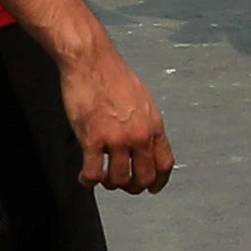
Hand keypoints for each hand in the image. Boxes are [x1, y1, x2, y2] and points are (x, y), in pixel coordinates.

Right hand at [59, 27, 176, 192]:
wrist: (92, 61)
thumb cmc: (113, 75)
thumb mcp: (142, 101)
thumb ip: (145, 124)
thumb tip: (146, 142)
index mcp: (154, 125)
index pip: (165, 164)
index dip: (159, 181)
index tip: (152, 188)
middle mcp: (139, 135)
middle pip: (143, 177)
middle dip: (133, 187)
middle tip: (122, 185)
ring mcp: (117, 139)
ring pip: (118, 180)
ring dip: (109, 183)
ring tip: (101, 177)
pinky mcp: (93, 139)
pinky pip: (93, 174)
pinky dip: (88, 181)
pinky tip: (85, 177)